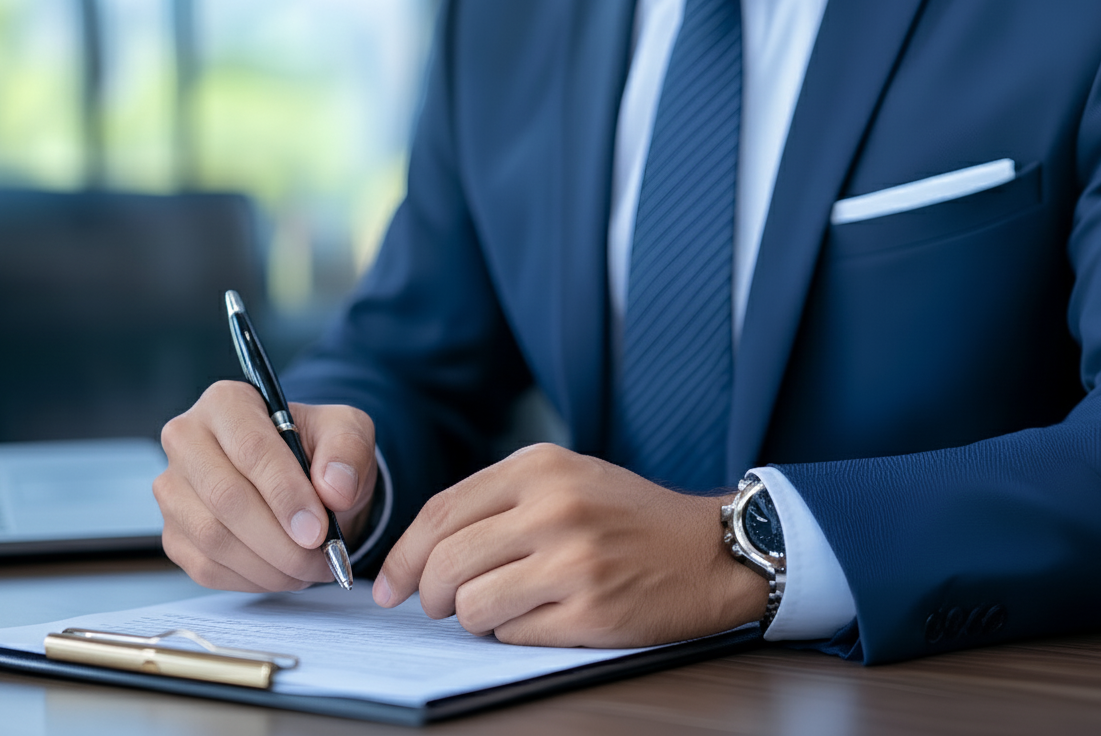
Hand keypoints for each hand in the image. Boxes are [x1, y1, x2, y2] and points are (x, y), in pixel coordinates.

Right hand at [154, 381, 377, 591]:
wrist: (303, 482)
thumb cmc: (319, 451)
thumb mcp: (348, 432)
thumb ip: (347, 450)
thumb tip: (334, 488)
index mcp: (226, 403)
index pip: (250, 450)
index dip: (286, 494)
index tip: (318, 530)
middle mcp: (187, 440)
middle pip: (226, 497)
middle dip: (281, 539)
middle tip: (321, 557)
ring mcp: (173, 490)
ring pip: (213, 538)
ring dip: (270, 564)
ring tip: (310, 567)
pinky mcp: (175, 534)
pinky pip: (207, 567)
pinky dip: (253, 579)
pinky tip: (283, 571)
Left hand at [372, 443, 765, 646]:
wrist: (709, 551)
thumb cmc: (630, 517)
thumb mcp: (565, 479)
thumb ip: (498, 501)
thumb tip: (424, 551)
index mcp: (539, 467)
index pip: (440, 512)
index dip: (404, 555)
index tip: (391, 583)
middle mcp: (554, 508)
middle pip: (446, 562)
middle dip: (429, 595)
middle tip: (437, 606)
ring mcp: (573, 560)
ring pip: (471, 605)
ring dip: (472, 617)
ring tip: (498, 609)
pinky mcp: (591, 609)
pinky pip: (512, 634)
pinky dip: (512, 633)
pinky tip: (538, 617)